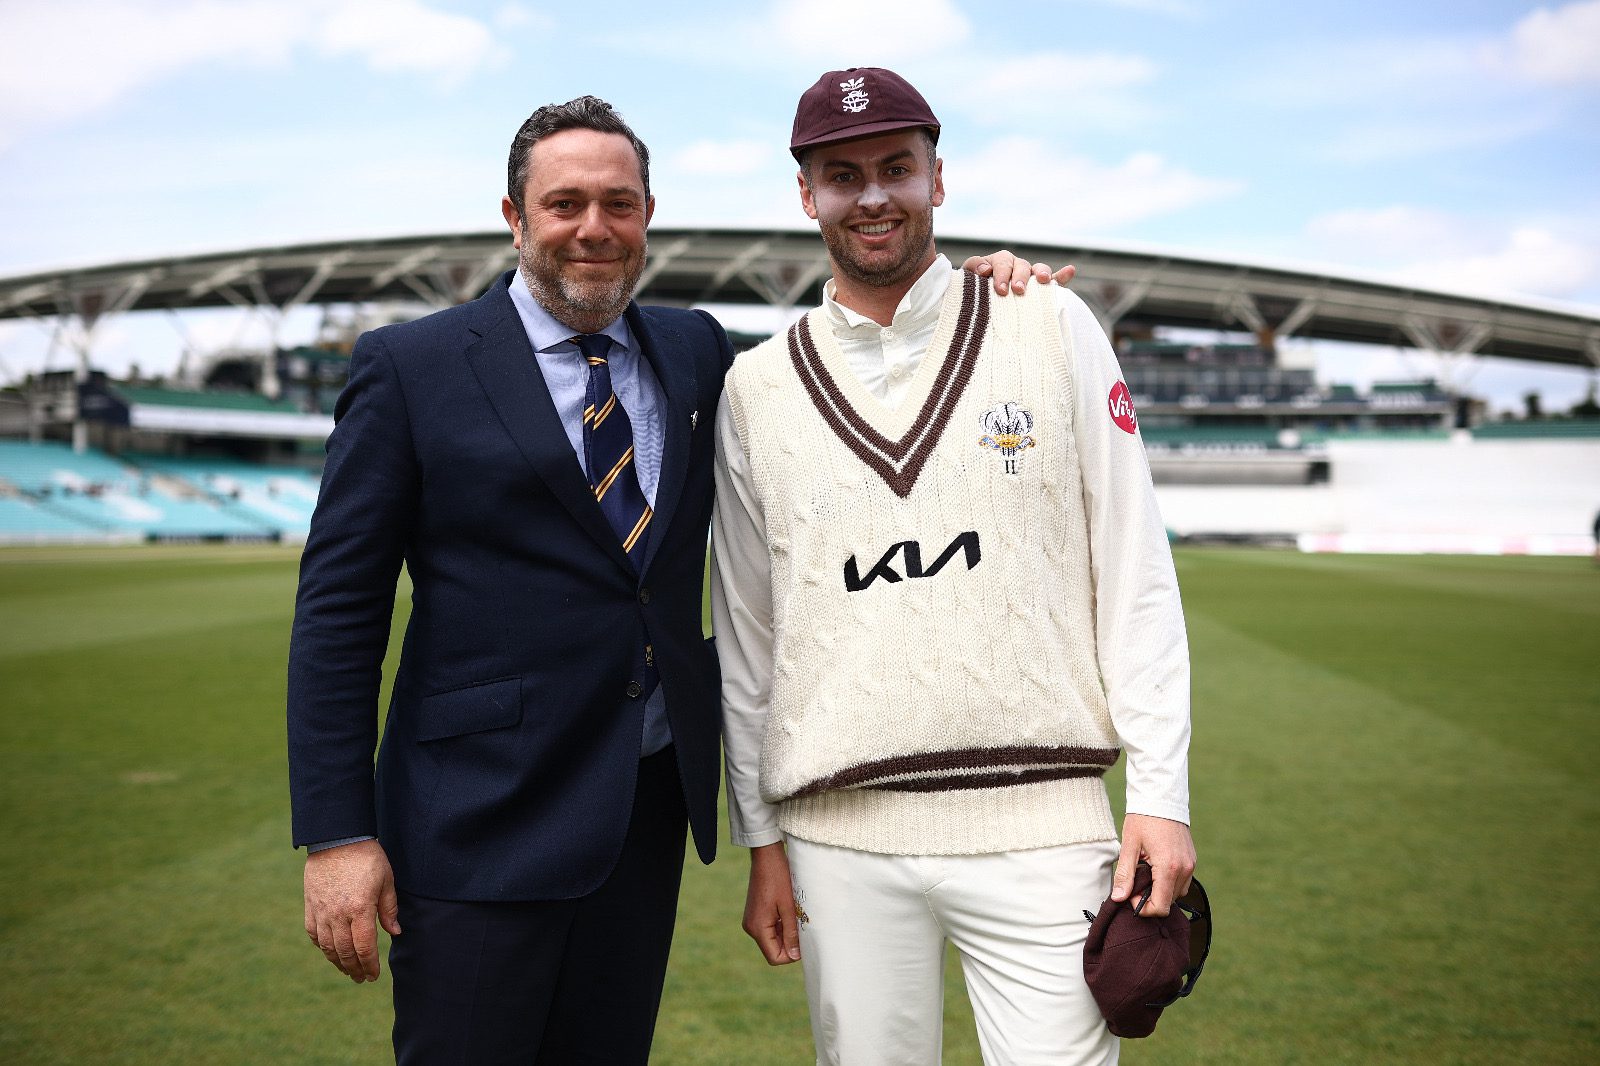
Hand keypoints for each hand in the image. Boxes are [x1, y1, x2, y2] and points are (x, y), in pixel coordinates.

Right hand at [303, 838, 400, 982]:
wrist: (336, 838)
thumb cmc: (367, 857)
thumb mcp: (386, 880)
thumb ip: (389, 909)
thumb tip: (395, 933)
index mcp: (359, 909)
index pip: (364, 948)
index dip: (369, 965)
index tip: (374, 975)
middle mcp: (337, 915)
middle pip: (345, 952)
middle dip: (355, 969)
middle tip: (362, 978)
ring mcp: (321, 911)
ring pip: (327, 947)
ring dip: (338, 962)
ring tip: (348, 970)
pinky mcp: (310, 906)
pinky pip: (314, 933)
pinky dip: (322, 946)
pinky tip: (330, 951)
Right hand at [742, 842, 801, 964]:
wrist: (766, 856)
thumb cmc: (778, 878)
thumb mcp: (789, 907)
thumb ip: (791, 932)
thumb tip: (794, 955)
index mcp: (757, 928)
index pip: (774, 957)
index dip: (791, 954)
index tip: (803, 940)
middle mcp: (751, 928)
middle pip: (773, 949)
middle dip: (789, 942)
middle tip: (801, 925)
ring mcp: (752, 921)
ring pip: (773, 939)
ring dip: (786, 932)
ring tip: (795, 915)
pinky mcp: (756, 914)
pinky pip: (770, 928)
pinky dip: (781, 924)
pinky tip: (789, 911)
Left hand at [961, 252, 1076, 294]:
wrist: (974, 311)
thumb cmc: (971, 294)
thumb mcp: (965, 279)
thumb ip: (972, 268)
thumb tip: (985, 269)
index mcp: (996, 263)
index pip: (1001, 262)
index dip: (1000, 272)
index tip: (998, 288)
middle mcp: (1014, 268)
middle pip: (1020, 265)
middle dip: (1019, 276)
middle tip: (1016, 290)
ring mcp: (1029, 278)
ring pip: (1038, 270)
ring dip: (1041, 272)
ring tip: (1042, 280)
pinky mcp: (1040, 290)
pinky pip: (1054, 281)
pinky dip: (1062, 276)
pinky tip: (1070, 270)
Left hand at [1111, 814, 1195, 917]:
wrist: (1161, 797)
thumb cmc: (1143, 819)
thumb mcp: (1129, 846)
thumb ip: (1125, 875)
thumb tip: (1118, 898)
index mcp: (1168, 868)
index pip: (1161, 906)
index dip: (1143, 908)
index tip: (1130, 895)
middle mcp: (1184, 869)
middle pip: (1169, 902)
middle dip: (1150, 899)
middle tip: (1134, 882)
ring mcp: (1190, 865)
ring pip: (1177, 893)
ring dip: (1160, 891)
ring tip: (1145, 873)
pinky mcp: (1192, 860)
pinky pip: (1182, 882)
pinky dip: (1169, 882)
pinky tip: (1155, 869)